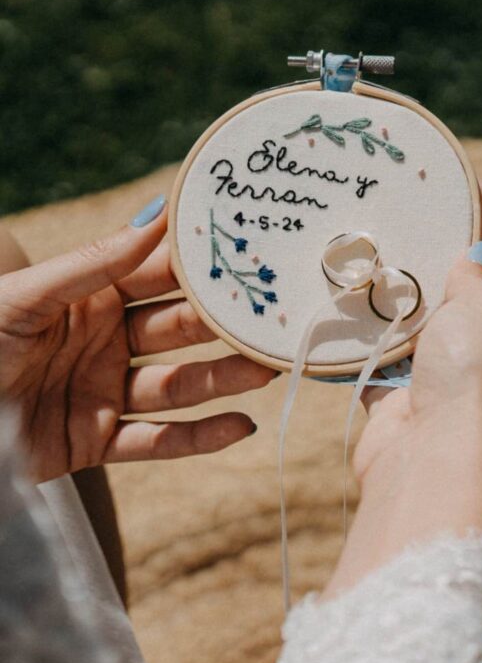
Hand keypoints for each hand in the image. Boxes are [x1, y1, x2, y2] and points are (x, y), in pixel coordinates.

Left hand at [0, 197, 276, 482]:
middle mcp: (103, 341)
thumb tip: (155, 220)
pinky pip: (156, 442)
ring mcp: (102, 392)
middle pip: (177, 331)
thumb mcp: (22, 299)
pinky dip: (198, 439)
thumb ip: (91, 266)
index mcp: (86, 299)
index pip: (155, 276)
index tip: (250, 247)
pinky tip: (240, 427)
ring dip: (224, 378)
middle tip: (275, 314)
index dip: (199, 265)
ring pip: (177, 385)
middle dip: (225, 324)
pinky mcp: (95, 442)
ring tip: (268, 369)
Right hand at [356, 181, 481, 476]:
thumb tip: (469, 260)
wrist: (434, 461)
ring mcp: (453, 379)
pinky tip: (351, 302)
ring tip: (379, 248)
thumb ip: (478, 274)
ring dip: (405, 291)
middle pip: (477, 289)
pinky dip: (371, 333)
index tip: (471, 184)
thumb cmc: (476, 376)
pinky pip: (388, 355)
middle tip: (419, 213)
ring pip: (427, 321)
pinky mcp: (408, 399)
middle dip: (449, 251)